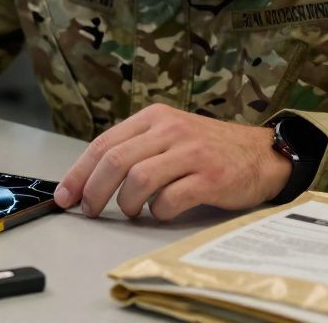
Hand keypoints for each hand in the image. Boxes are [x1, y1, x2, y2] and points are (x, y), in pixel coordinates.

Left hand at [54, 104, 291, 219]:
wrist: (261, 154)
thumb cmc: (208, 149)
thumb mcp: (170, 135)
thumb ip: (136, 149)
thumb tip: (90, 179)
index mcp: (154, 117)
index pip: (105, 143)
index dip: (80, 172)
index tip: (65, 195)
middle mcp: (170, 130)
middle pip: (116, 161)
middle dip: (94, 190)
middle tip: (89, 210)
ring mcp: (191, 153)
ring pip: (138, 179)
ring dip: (127, 203)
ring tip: (132, 211)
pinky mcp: (210, 178)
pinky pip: (170, 199)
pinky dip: (158, 211)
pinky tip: (162, 211)